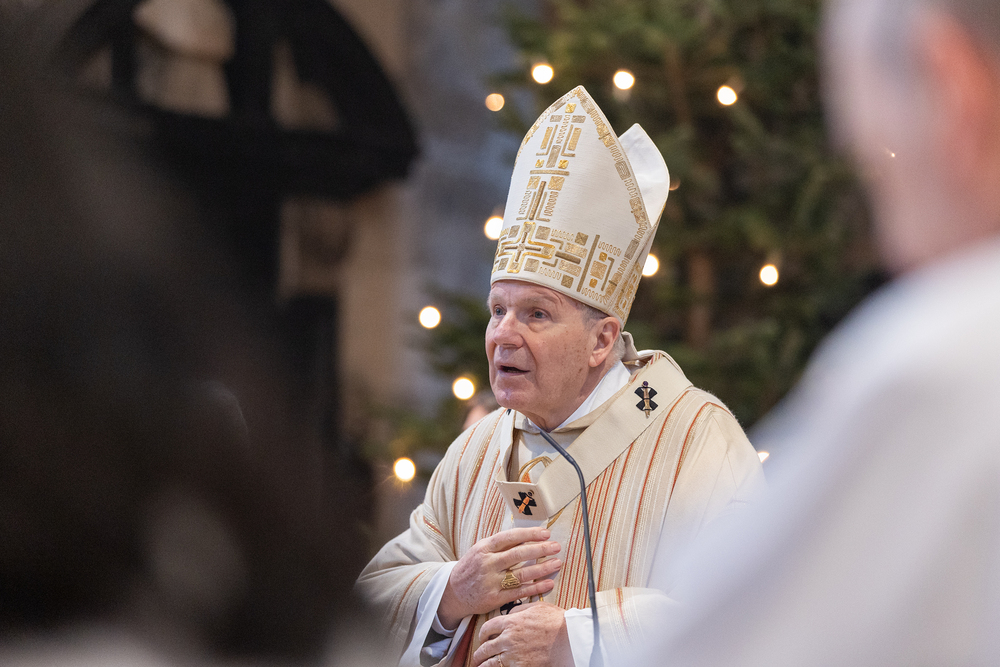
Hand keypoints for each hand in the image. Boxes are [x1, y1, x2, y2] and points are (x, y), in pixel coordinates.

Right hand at [438, 527, 561, 628]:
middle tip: (556, 547)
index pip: (510, 537)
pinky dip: (535, 587)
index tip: (545, 533)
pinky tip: (548, 583)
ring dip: (542, 569)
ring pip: (521, 574)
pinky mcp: (495, 598)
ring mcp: (491, 582)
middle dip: (540, 550)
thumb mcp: (480, 550)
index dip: (529, 534)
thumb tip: (526, 536)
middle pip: (518, 555)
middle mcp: (488, 564)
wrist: (453, 593)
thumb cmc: (471, 568)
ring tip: (557, 563)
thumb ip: (500, 545)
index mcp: (484, 548)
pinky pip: (519, 592)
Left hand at [472, 601, 572, 666]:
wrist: (569, 639)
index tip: (483, 638)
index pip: (487, 628)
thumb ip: (520, 609)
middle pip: (485, 647)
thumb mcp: (536, 607)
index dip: (482, 634)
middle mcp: (508, 639)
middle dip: (479, 653)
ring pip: (490, 663)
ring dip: (483, 665)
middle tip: (477, 656)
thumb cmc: (556, 622)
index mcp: (511, 622)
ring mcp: (513, 655)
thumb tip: (511, 613)